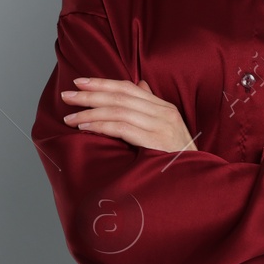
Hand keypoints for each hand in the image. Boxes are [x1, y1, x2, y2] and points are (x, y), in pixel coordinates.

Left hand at [61, 77, 195, 152]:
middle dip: (90, 95)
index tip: (80, 82)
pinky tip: (85, 127)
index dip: (103, 83)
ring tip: (70, 117)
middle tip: (66, 95)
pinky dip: (101, 125)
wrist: (197, 181)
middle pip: (120, 97)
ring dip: (90, 112)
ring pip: (118, 111)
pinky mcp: (155, 141)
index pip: (129, 88)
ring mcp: (161, 126)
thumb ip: (151, 108)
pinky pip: (122, 128)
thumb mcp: (165, 130)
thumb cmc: (177, 159)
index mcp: (164, 108)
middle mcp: (164, 113)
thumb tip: (139, 85)